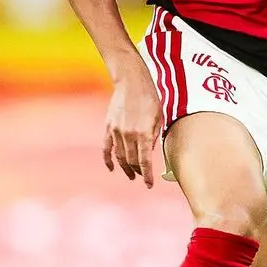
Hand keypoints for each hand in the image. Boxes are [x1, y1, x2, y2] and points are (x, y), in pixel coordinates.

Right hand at [102, 64, 162, 188]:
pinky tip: (111, 168)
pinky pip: (107, 148)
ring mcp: (117, 131)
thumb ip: (154, 137)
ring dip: (125, 168)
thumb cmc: (150, 97)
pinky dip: (108, 160)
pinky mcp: (109, 127)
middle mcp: (129, 135)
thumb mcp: (159, 117)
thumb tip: (149, 152)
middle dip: (138, 171)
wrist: (131, 81)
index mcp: (144, 133)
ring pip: (119, 157)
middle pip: (132, 161)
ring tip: (131, 174)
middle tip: (142, 176)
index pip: (145, 161)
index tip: (149, 184)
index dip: (147, 175)